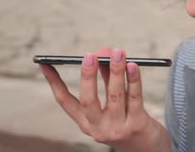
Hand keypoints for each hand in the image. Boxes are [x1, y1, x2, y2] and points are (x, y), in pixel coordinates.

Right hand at [40, 47, 170, 151]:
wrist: (149, 150)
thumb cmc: (128, 121)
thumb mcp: (112, 104)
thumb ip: (107, 79)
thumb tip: (104, 53)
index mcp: (86, 124)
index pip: (65, 102)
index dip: (54, 83)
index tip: (45, 64)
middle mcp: (99, 129)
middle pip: (88, 100)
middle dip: (88, 76)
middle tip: (89, 55)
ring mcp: (118, 129)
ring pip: (114, 96)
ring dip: (115, 71)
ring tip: (117, 52)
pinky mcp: (137, 126)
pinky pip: (134, 98)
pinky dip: (134, 80)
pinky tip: (133, 66)